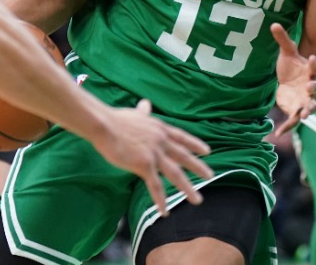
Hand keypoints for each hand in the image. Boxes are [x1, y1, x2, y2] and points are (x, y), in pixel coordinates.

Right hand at [92, 100, 212, 216]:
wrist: (104, 125)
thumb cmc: (115, 119)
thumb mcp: (135, 114)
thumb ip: (143, 112)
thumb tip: (146, 103)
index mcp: (160, 128)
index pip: (182, 137)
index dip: (195, 145)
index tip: (207, 151)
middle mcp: (161, 141)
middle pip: (184, 156)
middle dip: (198, 167)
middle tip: (211, 175)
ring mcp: (154, 153)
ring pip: (175, 173)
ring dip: (187, 188)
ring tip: (197, 200)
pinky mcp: (144, 165)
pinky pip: (155, 186)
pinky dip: (161, 200)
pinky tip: (165, 211)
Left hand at [272, 23, 315, 136]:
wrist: (308, 84)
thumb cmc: (299, 67)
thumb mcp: (290, 53)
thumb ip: (284, 40)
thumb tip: (273, 24)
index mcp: (312, 71)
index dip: (315, 63)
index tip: (313, 58)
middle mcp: (313, 87)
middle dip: (315, 87)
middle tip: (311, 87)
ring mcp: (308, 100)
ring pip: (310, 106)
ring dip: (309, 110)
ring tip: (305, 114)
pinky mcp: (298, 110)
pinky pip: (294, 120)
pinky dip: (287, 126)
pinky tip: (278, 133)